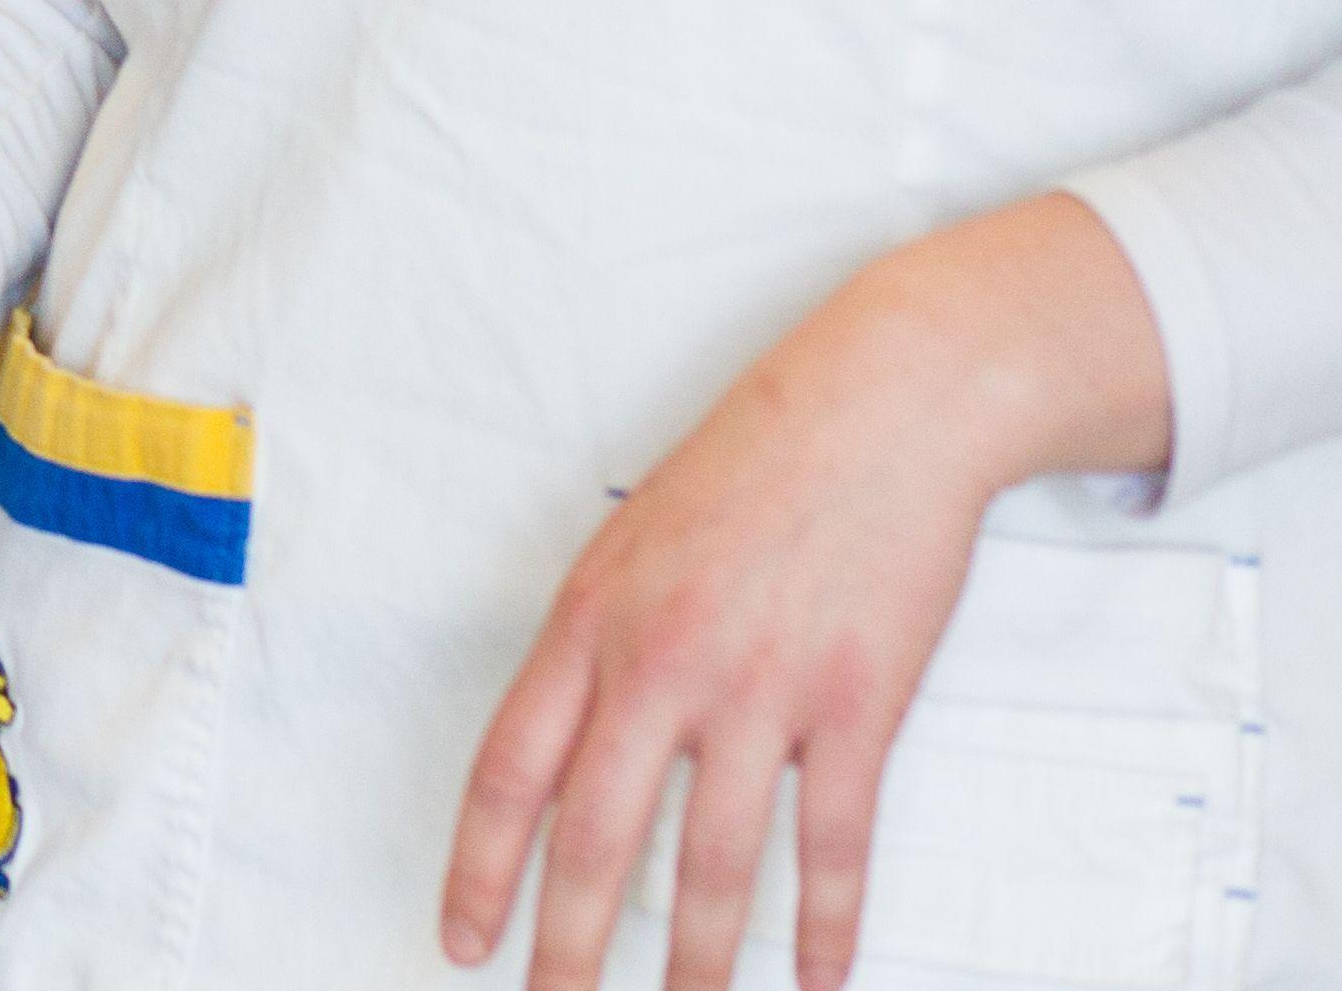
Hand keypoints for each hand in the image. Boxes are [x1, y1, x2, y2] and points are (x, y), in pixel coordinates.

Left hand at [442, 194, 1170, 990]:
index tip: (461, 943)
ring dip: (695, 959)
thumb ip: (597, 644)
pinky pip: (834, 842)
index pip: (509, 770)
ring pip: (714, 861)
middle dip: (568, 944)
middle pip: (595, 835)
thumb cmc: (750, 468)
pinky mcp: (858, 703)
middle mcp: (663, 662)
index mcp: (589, 621)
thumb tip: (564, 743)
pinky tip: (818, 979)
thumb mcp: (631, 541)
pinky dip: (827, 923)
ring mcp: (763, 688)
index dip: (480, 870)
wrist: (880, 407)